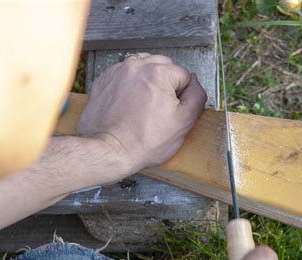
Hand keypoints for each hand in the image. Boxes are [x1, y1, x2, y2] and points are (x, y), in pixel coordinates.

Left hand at [77, 53, 205, 174]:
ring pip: (144, 67)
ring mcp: (117, 71)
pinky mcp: (104, 80)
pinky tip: (130, 104)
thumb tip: (194, 82)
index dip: (182, 96)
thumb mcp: (184, 121)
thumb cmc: (145, 141)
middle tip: (160, 108)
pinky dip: (130, 85)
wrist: (110, 151)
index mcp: (158, 72)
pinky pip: (125, 75)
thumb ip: (197, 95)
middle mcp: (136, 66)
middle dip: (166, 84)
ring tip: (145, 105)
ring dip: (148, 81)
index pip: (183, 75)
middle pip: (164, 66)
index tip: (172, 111)